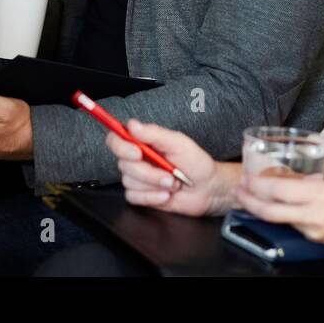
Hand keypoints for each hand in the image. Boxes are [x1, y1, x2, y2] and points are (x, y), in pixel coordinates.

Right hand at [107, 119, 233, 216]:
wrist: (207, 189)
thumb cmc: (196, 163)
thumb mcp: (178, 143)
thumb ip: (154, 133)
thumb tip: (132, 124)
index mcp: (143, 142)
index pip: (116, 139)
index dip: (121, 147)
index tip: (137, 153)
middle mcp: (137, 159)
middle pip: (123, 165)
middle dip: (148, 172)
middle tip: (169, 173)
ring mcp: (138, 178)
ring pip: (129, 182)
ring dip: (154, 185)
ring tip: (172, 183)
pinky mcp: (141, 195)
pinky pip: (134, 197)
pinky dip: (152, 198)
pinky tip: (166, 195)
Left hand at [235, 160, 323, 252]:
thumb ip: (320, 167)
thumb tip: (305, 165)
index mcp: (318, 195)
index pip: (278, 192)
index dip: (257, 186)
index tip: (246, 178)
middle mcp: (312, 216)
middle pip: (270, 212)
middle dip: (249, 202)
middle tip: (238, 192)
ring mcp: (313, 230)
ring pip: (280, 220)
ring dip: (265, 209)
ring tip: (255, 197)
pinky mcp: (317, 238)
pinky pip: (295, 225)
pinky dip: (284, 215)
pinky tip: (281, 206)